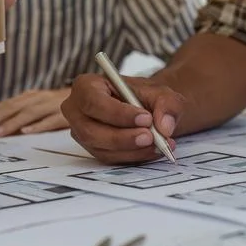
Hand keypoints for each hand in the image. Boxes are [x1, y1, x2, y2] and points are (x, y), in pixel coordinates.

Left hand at [0, 89, 70, 138]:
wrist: (92, 96)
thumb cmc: (60, 108)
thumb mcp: (38, 109)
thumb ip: (18, 117)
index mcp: (28, 98)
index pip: (2, 106)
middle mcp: (37, 98)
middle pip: (11, 108)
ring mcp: (52, 104)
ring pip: (27, 113)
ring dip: (10, 123)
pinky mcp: (66, 113)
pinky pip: (51, 119)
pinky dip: (38, 125)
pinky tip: (27, 132)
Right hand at [61, 73, 183, 163]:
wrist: (150, 111)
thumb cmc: (148, 97)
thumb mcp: (162, 93)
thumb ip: (167, 105)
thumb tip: (164, 126)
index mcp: (86, 86)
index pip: (94, 102)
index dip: (118, 113)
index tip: (146, 118)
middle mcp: (78, 111)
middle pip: (91, 131)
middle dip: (123, 137)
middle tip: (151, 137)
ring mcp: (83, 133)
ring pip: (102, 149)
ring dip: (132, 150)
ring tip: (159, 144)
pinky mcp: (95, 150)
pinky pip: (111, 159)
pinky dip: (134, 156)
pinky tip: (153, 150)